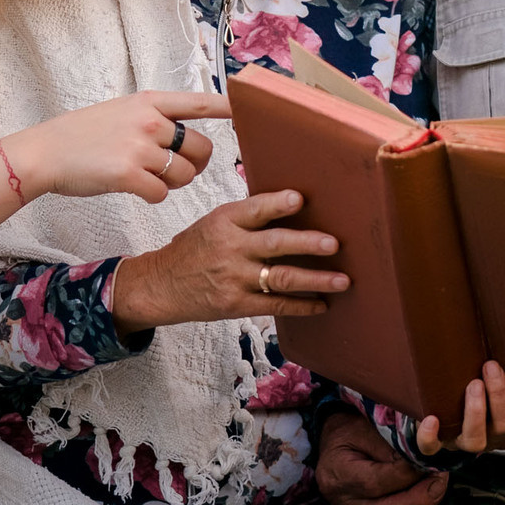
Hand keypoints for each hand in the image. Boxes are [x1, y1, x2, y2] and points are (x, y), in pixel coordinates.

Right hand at [20, 91, 228, 204]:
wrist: (45, 152)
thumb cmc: (82, 135)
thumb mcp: (121, 112)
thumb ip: (154, 118)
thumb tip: (182, 136)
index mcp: (150, 102)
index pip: (199, 103)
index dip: (227, 108)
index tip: (248, 111)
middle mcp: (149, 121)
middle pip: (202, 149)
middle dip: (197, 165)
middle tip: (180, 170)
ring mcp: (139, 147)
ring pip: (184, 175)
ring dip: (174, 183)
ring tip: (150, 178)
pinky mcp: (128, 174)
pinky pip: (162, 194)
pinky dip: (154, 196)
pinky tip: (136, 189)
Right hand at [106, 191, 344, 329]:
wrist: (161, 285)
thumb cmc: (194, 249)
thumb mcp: (214, 222)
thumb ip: (247, 217)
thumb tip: (292, 206)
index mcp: (225, 221)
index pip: (255, 210)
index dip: (278, 204)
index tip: (300, 199)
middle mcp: (231, 248)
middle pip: (275, 244)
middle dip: (308, 244)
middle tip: (335, 244)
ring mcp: (234, 278)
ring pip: (281, 278)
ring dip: (316, 279)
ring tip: (342, 280)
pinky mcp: (236, 304)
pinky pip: (275, 305)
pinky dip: (301, 305)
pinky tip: (322, 304)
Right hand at [315, 407, 450, 504]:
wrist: (333, 445)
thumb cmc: (349, 431)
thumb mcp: (365, 426)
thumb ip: (391, 442)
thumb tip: (422, 456)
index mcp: (338, 475)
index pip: (377, 482)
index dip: (408, 473)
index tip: (431, 458)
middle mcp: (342, 504)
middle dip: (421, 499)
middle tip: (442, 477)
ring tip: (438, 482)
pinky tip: (426, 494)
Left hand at [413, 361, 504, 455]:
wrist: (447, 411)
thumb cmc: (483, 385)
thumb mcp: (502, 376)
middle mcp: (495, 437)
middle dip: (500, 396)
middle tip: (491, 367)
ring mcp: (467, 443)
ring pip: (476, 441)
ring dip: (476, 412)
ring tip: (472, 384)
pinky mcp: (440, 445)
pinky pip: (434, 448)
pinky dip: (431, 436)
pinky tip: (430, 419)